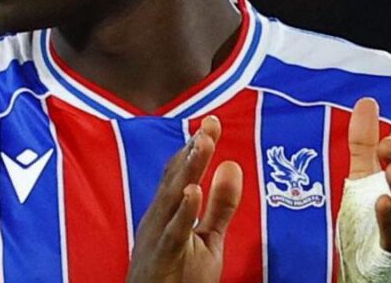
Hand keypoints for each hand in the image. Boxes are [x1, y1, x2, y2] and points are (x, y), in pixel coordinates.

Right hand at [126, 116, 242, 282]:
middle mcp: (158, 216)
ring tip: (203, 144)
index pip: (181, 171)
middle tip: (210, 124)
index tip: (212, 122)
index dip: (195, 146)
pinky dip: (183, 211)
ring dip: (189, 169)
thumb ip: (221, 205)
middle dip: (194, 150)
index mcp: (168, 210)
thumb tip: (233, 164)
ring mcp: (157, 235)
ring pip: (173, 197)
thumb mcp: (208, 238)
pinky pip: (173, 232)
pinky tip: (193, 192)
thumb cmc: (179, 276)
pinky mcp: (162, 256)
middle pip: (176, 177)